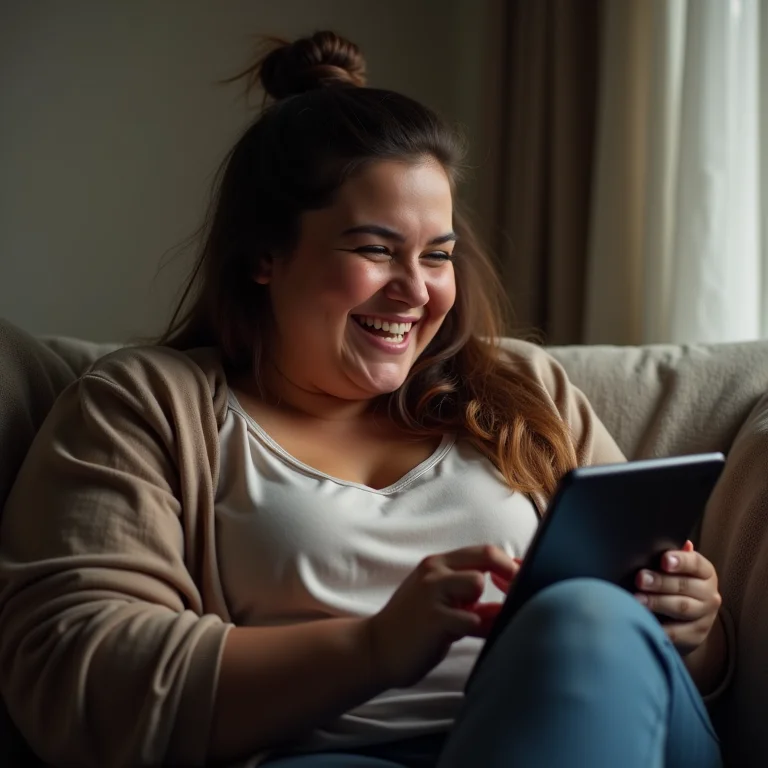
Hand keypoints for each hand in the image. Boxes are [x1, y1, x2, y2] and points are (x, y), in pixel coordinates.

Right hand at [366, 545, 520, 688]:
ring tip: (474, 623)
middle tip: (521, 595)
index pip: (485, 551)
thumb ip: (472, 599)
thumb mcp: (442, 603)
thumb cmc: (413, 627)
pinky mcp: (433, 617)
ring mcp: (432, 592)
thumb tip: (510, 602)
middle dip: (511, 575)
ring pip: (477, 583)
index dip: (510, 566)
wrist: (376, 648)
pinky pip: (471, 619)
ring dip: (484, 605)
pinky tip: (467, 637)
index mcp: (438, 564)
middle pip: (487, 556)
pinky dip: (478, 629)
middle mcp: (435, 570)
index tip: (524, 583)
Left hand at [634, 540, 721, 654]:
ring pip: (681, 608)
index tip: (664, 560)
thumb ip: (673, 558)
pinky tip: (645, 621)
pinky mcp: (696, 636)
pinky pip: (677, 632)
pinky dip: (661, 628)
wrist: (688, 622)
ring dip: (658, 603)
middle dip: (661, 582)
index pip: (696, 563)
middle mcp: (710, 594)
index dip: (681, 561)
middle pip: (685, 586)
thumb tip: (681, 543)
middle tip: (640, 579)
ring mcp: (705, 617)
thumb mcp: (676, 571)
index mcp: (705, 573)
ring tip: (637, 599)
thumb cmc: (676, 586)